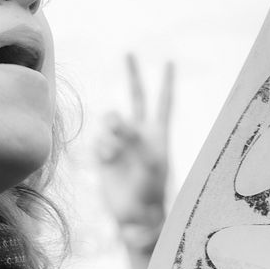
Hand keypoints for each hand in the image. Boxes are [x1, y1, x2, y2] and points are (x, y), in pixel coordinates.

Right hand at [94, 53, 173, 253]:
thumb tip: (118, 123)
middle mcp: (140, 135)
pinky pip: (100, 139)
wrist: (135, 216)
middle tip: (130, 52)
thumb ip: (135, 138)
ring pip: (112, 118)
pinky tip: (108, 160)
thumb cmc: (150, 192)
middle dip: (133, 76)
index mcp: (158, 135)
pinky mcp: (105, 156)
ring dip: (112, 126)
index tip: (169, 61)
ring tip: (115, 147)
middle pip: (136, 98)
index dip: (167, 82)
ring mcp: (121, 144)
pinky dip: (103, 146)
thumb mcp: (150, 163)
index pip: (164, 102)